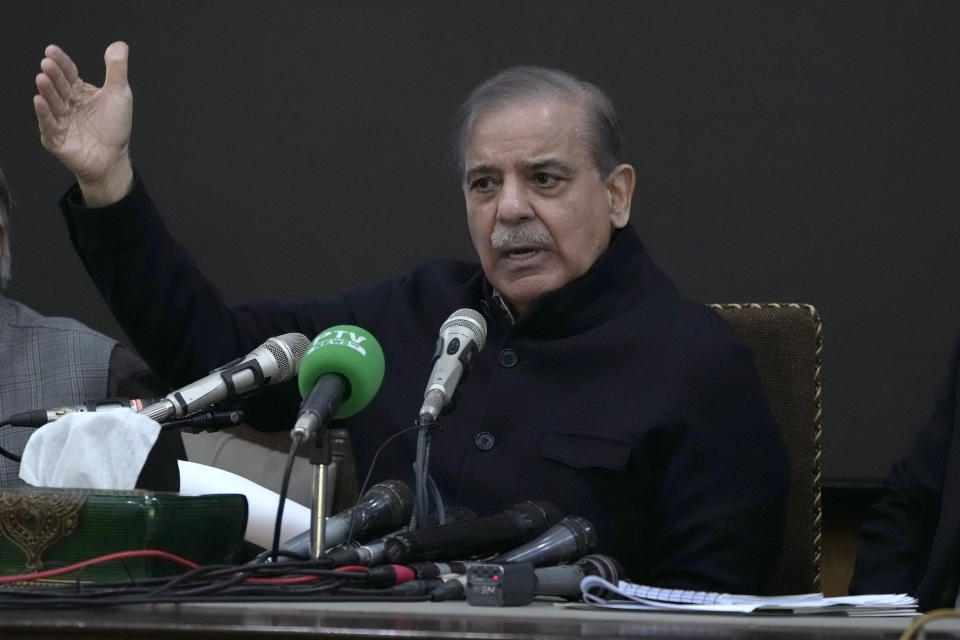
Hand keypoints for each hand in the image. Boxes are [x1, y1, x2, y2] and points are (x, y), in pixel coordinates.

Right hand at [34, 42, 133, 205]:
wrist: (114, 158)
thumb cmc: (115, 127)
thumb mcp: (120, 94)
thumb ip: (117, 70)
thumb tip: (120, 45)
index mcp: (79, 91)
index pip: (68, 72)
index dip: (61, 62)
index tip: (51, 50)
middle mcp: (67, 104)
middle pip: (58, 86)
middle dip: (53, 75)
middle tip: (47, 63)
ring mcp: (59, 121)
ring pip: (51, 103)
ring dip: (46, 91)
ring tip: (42, 79)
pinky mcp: (55, 139)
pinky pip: (48, 125)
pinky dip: (43, 114)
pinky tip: (39, 101)